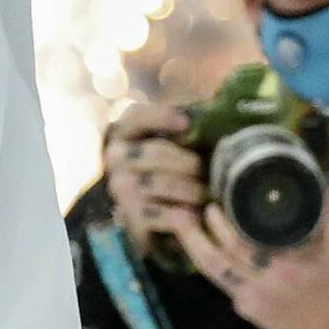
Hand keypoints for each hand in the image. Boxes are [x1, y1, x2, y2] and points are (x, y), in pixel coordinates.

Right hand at [101, 103, 203, 257]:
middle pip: (155, 152)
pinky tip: (195, 215)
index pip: (136, 115)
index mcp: (123, 132)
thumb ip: (185, 126)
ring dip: (190, 190)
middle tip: (204, 170)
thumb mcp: (172, 144)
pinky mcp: (131, 218)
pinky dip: (184, 215)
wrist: (153, 220)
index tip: (187, 124)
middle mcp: (114, 157)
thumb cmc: (170, 171)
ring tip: (204, 194)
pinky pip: (162, 214)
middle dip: (187, 162)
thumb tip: (214, 107)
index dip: (162, 116)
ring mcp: (120, 188)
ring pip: (160, 183)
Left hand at [170, 173, 328, 328]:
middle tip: (189, 206)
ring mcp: (251, 299)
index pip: (243, 244)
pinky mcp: (245, 310)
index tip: (212, 203)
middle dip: (198, 231)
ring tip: (179, 218)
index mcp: (286, 265)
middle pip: (220, 257)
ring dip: (192, 243)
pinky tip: (195, 244)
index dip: (221, 225)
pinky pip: (220, 284)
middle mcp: (264, 283)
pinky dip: (207, 263)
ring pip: (212, 271)